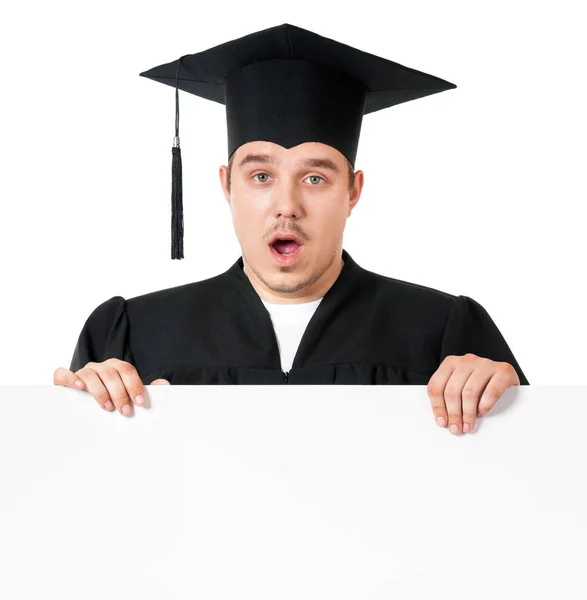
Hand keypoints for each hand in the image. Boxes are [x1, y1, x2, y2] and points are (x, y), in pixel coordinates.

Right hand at [53, 358, 169, 416]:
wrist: (84, 410)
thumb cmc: (112, 402)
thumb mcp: (129, 397)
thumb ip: (146, 391)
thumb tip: (162, 384)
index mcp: (116, 368)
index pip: (127, 370)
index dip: (134, 385)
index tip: (140, 403)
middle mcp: (99, 367)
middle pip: (111, 373)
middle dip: (120, 393)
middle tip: (125, 412)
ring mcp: (81, 372)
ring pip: (90, 374)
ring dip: (100, 391)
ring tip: (107, 407)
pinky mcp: (63, 380)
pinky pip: (62, 374)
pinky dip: (70, 378)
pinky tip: (79, 388)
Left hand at [427, 353, 519, 434]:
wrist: (506, 376)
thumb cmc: (480, 384)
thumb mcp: (461, 386)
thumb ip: (450, 397)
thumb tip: (443, 420)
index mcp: (451, 363)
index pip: (436, 386)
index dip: (437, 407)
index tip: (442, 422)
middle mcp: (467, 360)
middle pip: (452, 390)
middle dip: (453, 414)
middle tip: (456, 429)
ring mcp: (485, 364)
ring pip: (469, 392)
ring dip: (467, 414)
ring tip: (468, 426)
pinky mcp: (503, 370)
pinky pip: (491, 392)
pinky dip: (484, 406)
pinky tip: (482, 413)